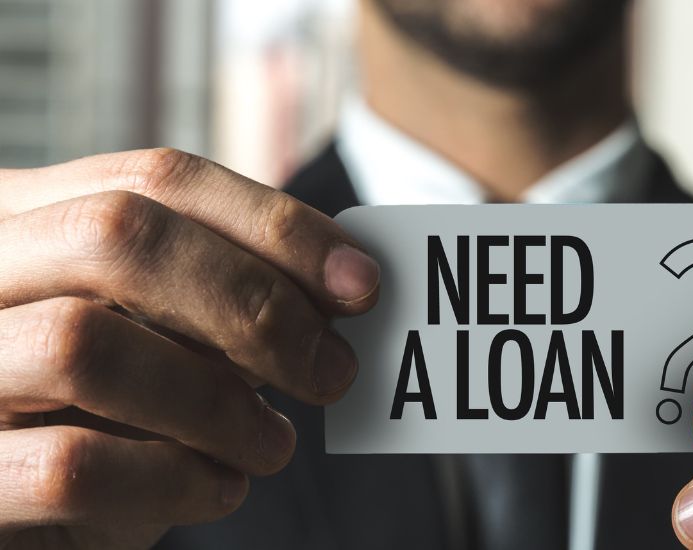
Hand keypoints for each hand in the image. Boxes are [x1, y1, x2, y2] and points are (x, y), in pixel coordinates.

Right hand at [0, 149, 379, 548]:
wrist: (17, 500)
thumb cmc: (94, 409)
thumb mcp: (154, 334)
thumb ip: (218, 296)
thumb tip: (345, 284)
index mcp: (24, 218)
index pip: (158, 178)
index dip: (275, 224)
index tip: (361, 282)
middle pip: (118, 234)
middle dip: (253, 302)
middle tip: (331, 370)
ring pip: (84, 344)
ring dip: (217, 402)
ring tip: (275, 444)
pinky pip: (68, 467)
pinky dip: (173, 480)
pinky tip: (220, 488)